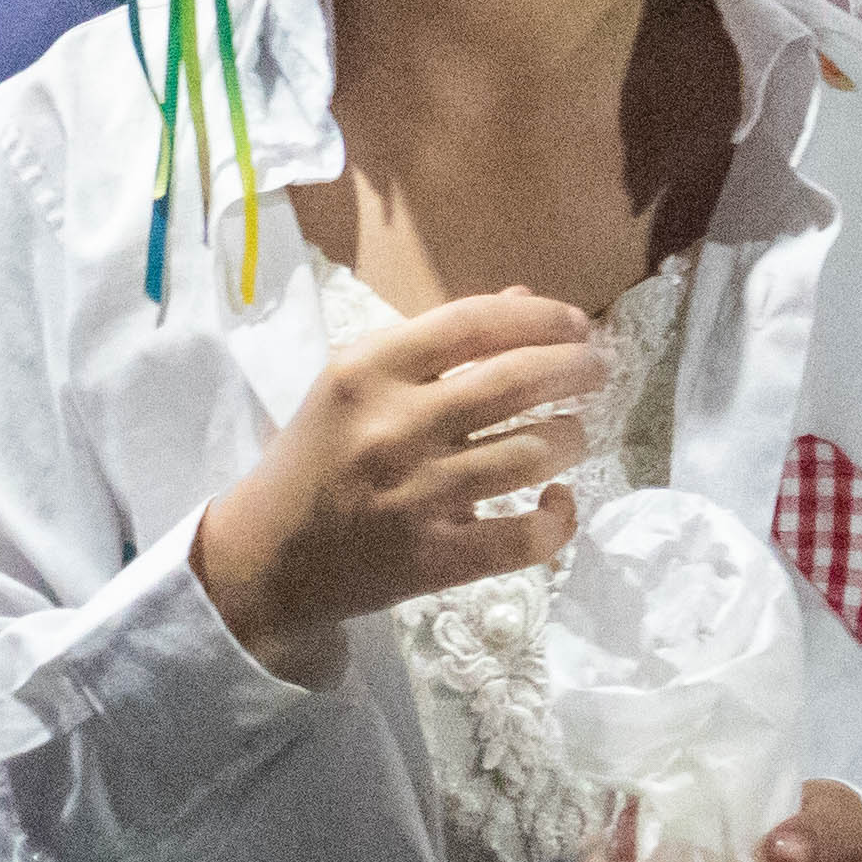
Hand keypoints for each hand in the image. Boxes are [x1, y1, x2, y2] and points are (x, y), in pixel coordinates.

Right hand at [184, 289, 609, 686]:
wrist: (266, 557)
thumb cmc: (317, 456)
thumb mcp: (356, 382)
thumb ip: (437, 342)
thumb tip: (526, 301)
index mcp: (366, 370)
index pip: (473, 323)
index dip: (539, 318)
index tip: (576, 323)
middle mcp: (394, 426)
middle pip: (515, 382)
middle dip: (574, 368)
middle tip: (596, 369)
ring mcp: (417, 497)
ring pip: (532, 453)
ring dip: (571, 436)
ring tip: (572, 432)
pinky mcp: (435, 560)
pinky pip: (525, 537)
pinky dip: (559, 518)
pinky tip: (559, 501)